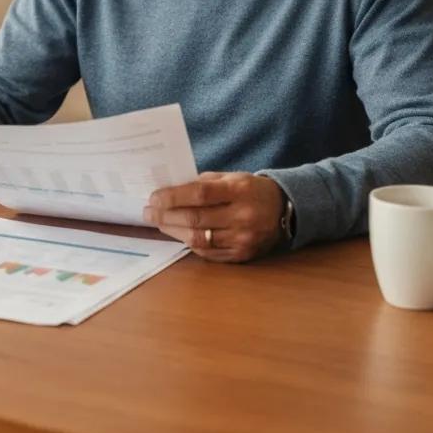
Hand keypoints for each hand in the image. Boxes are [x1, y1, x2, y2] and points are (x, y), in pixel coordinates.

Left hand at [142, 171, 284, 262]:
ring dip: (174, 231)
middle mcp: (242, 216)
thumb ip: (203, 182)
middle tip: (147, 212)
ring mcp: (242, 239)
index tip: (154, 197)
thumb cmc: (251, 190)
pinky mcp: (242, 255)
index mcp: (239, 190)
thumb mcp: (232, 177)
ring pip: (199, 239)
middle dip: (166, 216)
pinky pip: (208, 253)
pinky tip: (179, 234)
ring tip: (159, 223)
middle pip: (196, 219)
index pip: (200, 194)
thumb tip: (170, 189)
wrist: (285, 211)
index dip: (173, 197)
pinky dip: (190, 243)